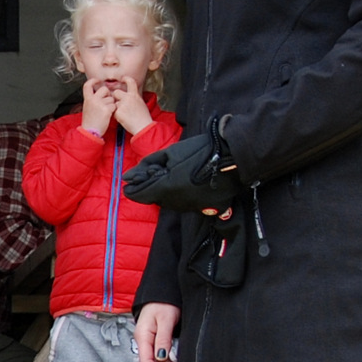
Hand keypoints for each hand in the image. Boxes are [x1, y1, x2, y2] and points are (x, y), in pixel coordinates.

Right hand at [80, 78, 116, 136]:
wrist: (90, 132)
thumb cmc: (90, 122)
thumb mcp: (87, 108)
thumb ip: (92, 100)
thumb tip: (100, 94)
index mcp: (87, 99)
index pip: (87, 85)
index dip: (93, 81)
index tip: (97, 81)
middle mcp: (93, 99)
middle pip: (104, 89)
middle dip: (108, 94)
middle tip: (106, 102)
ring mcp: (100, 104)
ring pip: (111, 98)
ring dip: (111, 104)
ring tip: (105, 112)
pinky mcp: (106, 110)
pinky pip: (114, 106)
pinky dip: (113, 110)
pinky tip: (108, 115)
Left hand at [113, 78, 152, 137]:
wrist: (143, 126)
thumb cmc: (143, 117)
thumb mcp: (141, 103)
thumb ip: (134, 98)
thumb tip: (130, 96)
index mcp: (135, 95)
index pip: (130, 82)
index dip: (126, 79)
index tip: (123, 78)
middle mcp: (128, 98)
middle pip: (116, 92)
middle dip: (115, 97)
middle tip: (120, 104)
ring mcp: (122, 104)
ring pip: (114, 103)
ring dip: (116, 108)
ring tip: (125, 114)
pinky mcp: (118, 112)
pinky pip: (113, 112)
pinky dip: (116, 115)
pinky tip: (123, 119)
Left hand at [123, 121, 238, 211]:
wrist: (232, 158)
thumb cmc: (200, 151)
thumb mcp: (171, 153)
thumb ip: (148, 165)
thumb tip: (129, 176)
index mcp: (165, 188)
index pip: (138, 195)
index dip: (133, 188)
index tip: (132, 182)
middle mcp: (175, 203)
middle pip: (154, 199)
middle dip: (152, 187)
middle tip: (160, 172)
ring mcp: (189, 207)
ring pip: (169, 203)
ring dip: (167, 192)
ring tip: (178, 175)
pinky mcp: (202, 209)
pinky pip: (185, 204)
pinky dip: (182, 195)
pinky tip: (190, 183)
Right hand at [135, 305, 179, 361]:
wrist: (163, 293)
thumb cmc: (164, 303)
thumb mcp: (165, 320)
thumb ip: (163, 339)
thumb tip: (161, 357)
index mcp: (143, 336)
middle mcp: (144, 340)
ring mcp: (149, 340)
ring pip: (156, 361)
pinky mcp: (155, 339)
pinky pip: (159, 355)